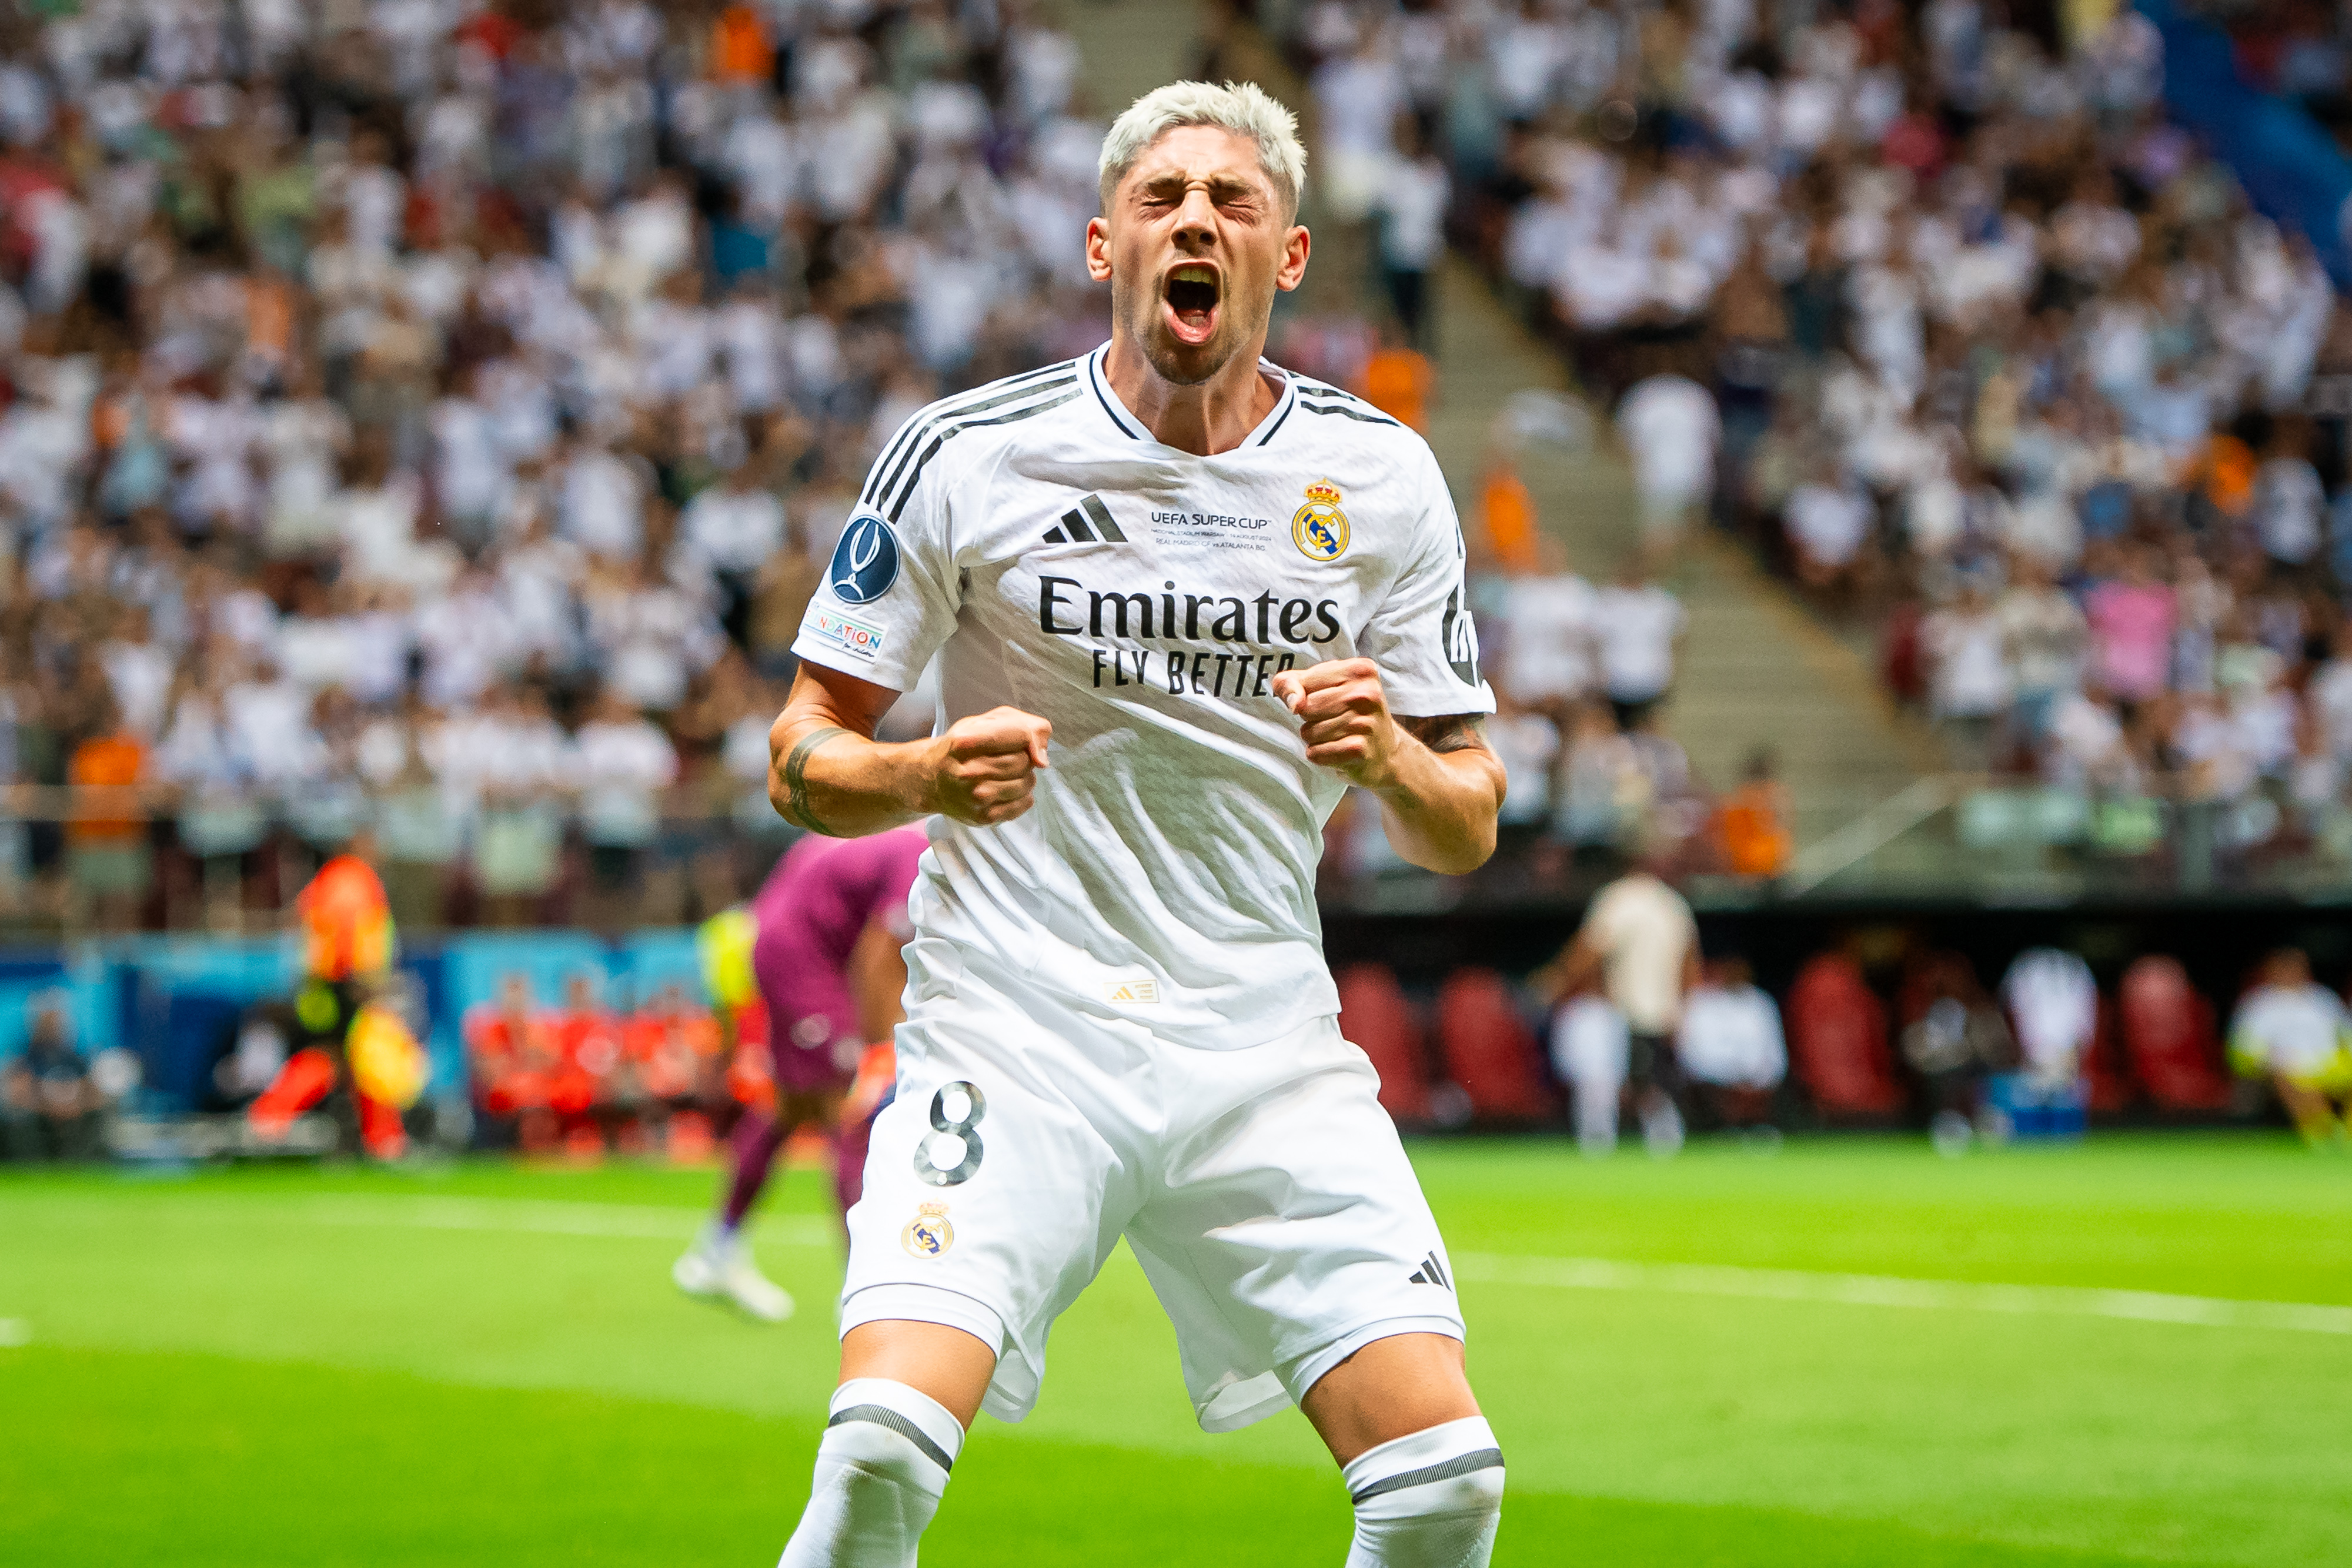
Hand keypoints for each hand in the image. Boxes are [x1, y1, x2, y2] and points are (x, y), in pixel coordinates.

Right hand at [927, 706, 1051, 824]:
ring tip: (1004, 774)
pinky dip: (1022, 794)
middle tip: (1006, 757)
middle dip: (1023, 756)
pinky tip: (1004, 789)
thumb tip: (1042, 756)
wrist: (931, 780)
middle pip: (1024, 761)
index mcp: (965, 742)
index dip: (1029, 736)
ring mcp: (977, 797)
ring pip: (1027, 782)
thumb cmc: (960, 748)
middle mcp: (970, 772)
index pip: (1019, 735)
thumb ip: (1018, 725)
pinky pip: (1025, 803)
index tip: (1023, 739)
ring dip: (1023, 776)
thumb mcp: (982, 723)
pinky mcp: (985, 817)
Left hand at [1271, 658, 1402, 788]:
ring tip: (1337, 734)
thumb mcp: (1324, 685)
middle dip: (1310, 717)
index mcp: (1359, 670)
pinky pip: (1316, 753)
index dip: (1304, 694)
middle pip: (1306, 708)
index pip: (1304, 682)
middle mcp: (1367, 694)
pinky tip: (1337, 749)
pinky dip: (1320, 754)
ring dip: (1315, 738)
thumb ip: (1293, 682)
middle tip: (1333, 718)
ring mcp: (1365, 722)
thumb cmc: (1350, 711)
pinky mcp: (1359, 749)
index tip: (1322, 698)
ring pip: (1309, 732)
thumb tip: (1293, 702)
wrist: (1385, 750)